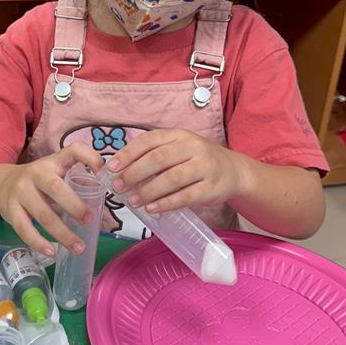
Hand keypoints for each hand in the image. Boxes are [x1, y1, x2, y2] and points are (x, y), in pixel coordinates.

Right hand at [0, 144, 102, 255]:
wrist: (0, 184)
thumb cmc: (37, 181)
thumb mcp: (54, 171)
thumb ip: (74, 180)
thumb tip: (103, 204)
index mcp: (53, 162)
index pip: (73, 150)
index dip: (90, 158)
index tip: (104, 174)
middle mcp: (35, 173)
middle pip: (56, 188)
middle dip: (75, 206)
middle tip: (90, 221)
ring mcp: (20, 192)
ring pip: (42, 214)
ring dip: (62, 233)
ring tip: (79, 247)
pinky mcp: (10, 210)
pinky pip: (24, 229)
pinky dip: (38, 242)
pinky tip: (52, 252)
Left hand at [107, 129, 247, 213]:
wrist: (233, 171)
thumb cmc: (197, 160)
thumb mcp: (178, 149)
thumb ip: (154, 155)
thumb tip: (120, 171)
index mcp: (179, 135)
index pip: (149, 141)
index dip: (128, 154)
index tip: (111, 168)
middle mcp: (193, 147)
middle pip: (159, 159)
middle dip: (134, 174)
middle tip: (118, 187)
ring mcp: (204, 167)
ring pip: (172, 178)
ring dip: (148, 191)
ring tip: (132, 201)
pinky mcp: (212, 187)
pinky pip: (186, 197)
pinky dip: (166, 204)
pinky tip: (152, 209)